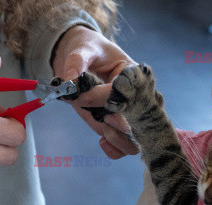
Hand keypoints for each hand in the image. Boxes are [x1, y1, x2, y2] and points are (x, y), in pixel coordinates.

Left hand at [52, 25, 138, 158]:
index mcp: (133, 74)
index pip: (124, 92)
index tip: (82, 97)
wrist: (82, 56)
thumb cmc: (87, 48)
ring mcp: (125, 114)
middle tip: (103, 118)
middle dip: (120, 123)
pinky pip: (122, 146)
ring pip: (135, 138)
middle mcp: (135, 97)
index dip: (103, 98)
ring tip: (104, 129)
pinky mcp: (113, 125)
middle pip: (140, 120)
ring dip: (119, 139)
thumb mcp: (82, 49)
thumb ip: (76, 63)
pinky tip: (102, 143)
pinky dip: (115, 149)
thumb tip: (70, 82)